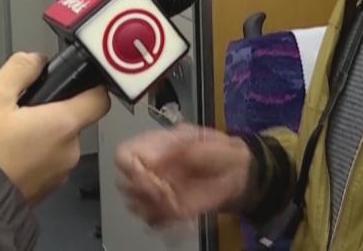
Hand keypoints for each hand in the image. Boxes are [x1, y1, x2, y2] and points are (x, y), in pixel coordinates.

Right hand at [0, 52, 110, 204]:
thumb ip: (19, 70)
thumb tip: (36, 60)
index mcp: (62, 126)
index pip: (99, 99)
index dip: (88, 85)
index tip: (71, 80)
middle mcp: (67, 153)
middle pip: (73, 120)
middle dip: (49, 111)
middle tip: (18, 110)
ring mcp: (56, 175)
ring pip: (56, 143)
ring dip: (37, 134)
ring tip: (4, 135)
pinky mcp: (42, 190)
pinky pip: (44, 163)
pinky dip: (30, 155)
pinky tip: (3, 154)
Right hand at [116, 124, 252, 227]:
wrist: (239, 174)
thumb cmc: (221, 152)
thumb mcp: (207, 142)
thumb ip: (187, 150)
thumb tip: (163, 162)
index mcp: (156, 146)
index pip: (124, 154)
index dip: (130, 166)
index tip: (148, 175)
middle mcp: (151, 168)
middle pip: (123, 183)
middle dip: (140, 190)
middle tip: (164, 191)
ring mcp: (158, 190)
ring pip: (134, 204)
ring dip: (149, 206)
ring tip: (173, 201)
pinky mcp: (168, 209)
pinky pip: (152, 220)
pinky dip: (161, 220)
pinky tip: (179, 213)